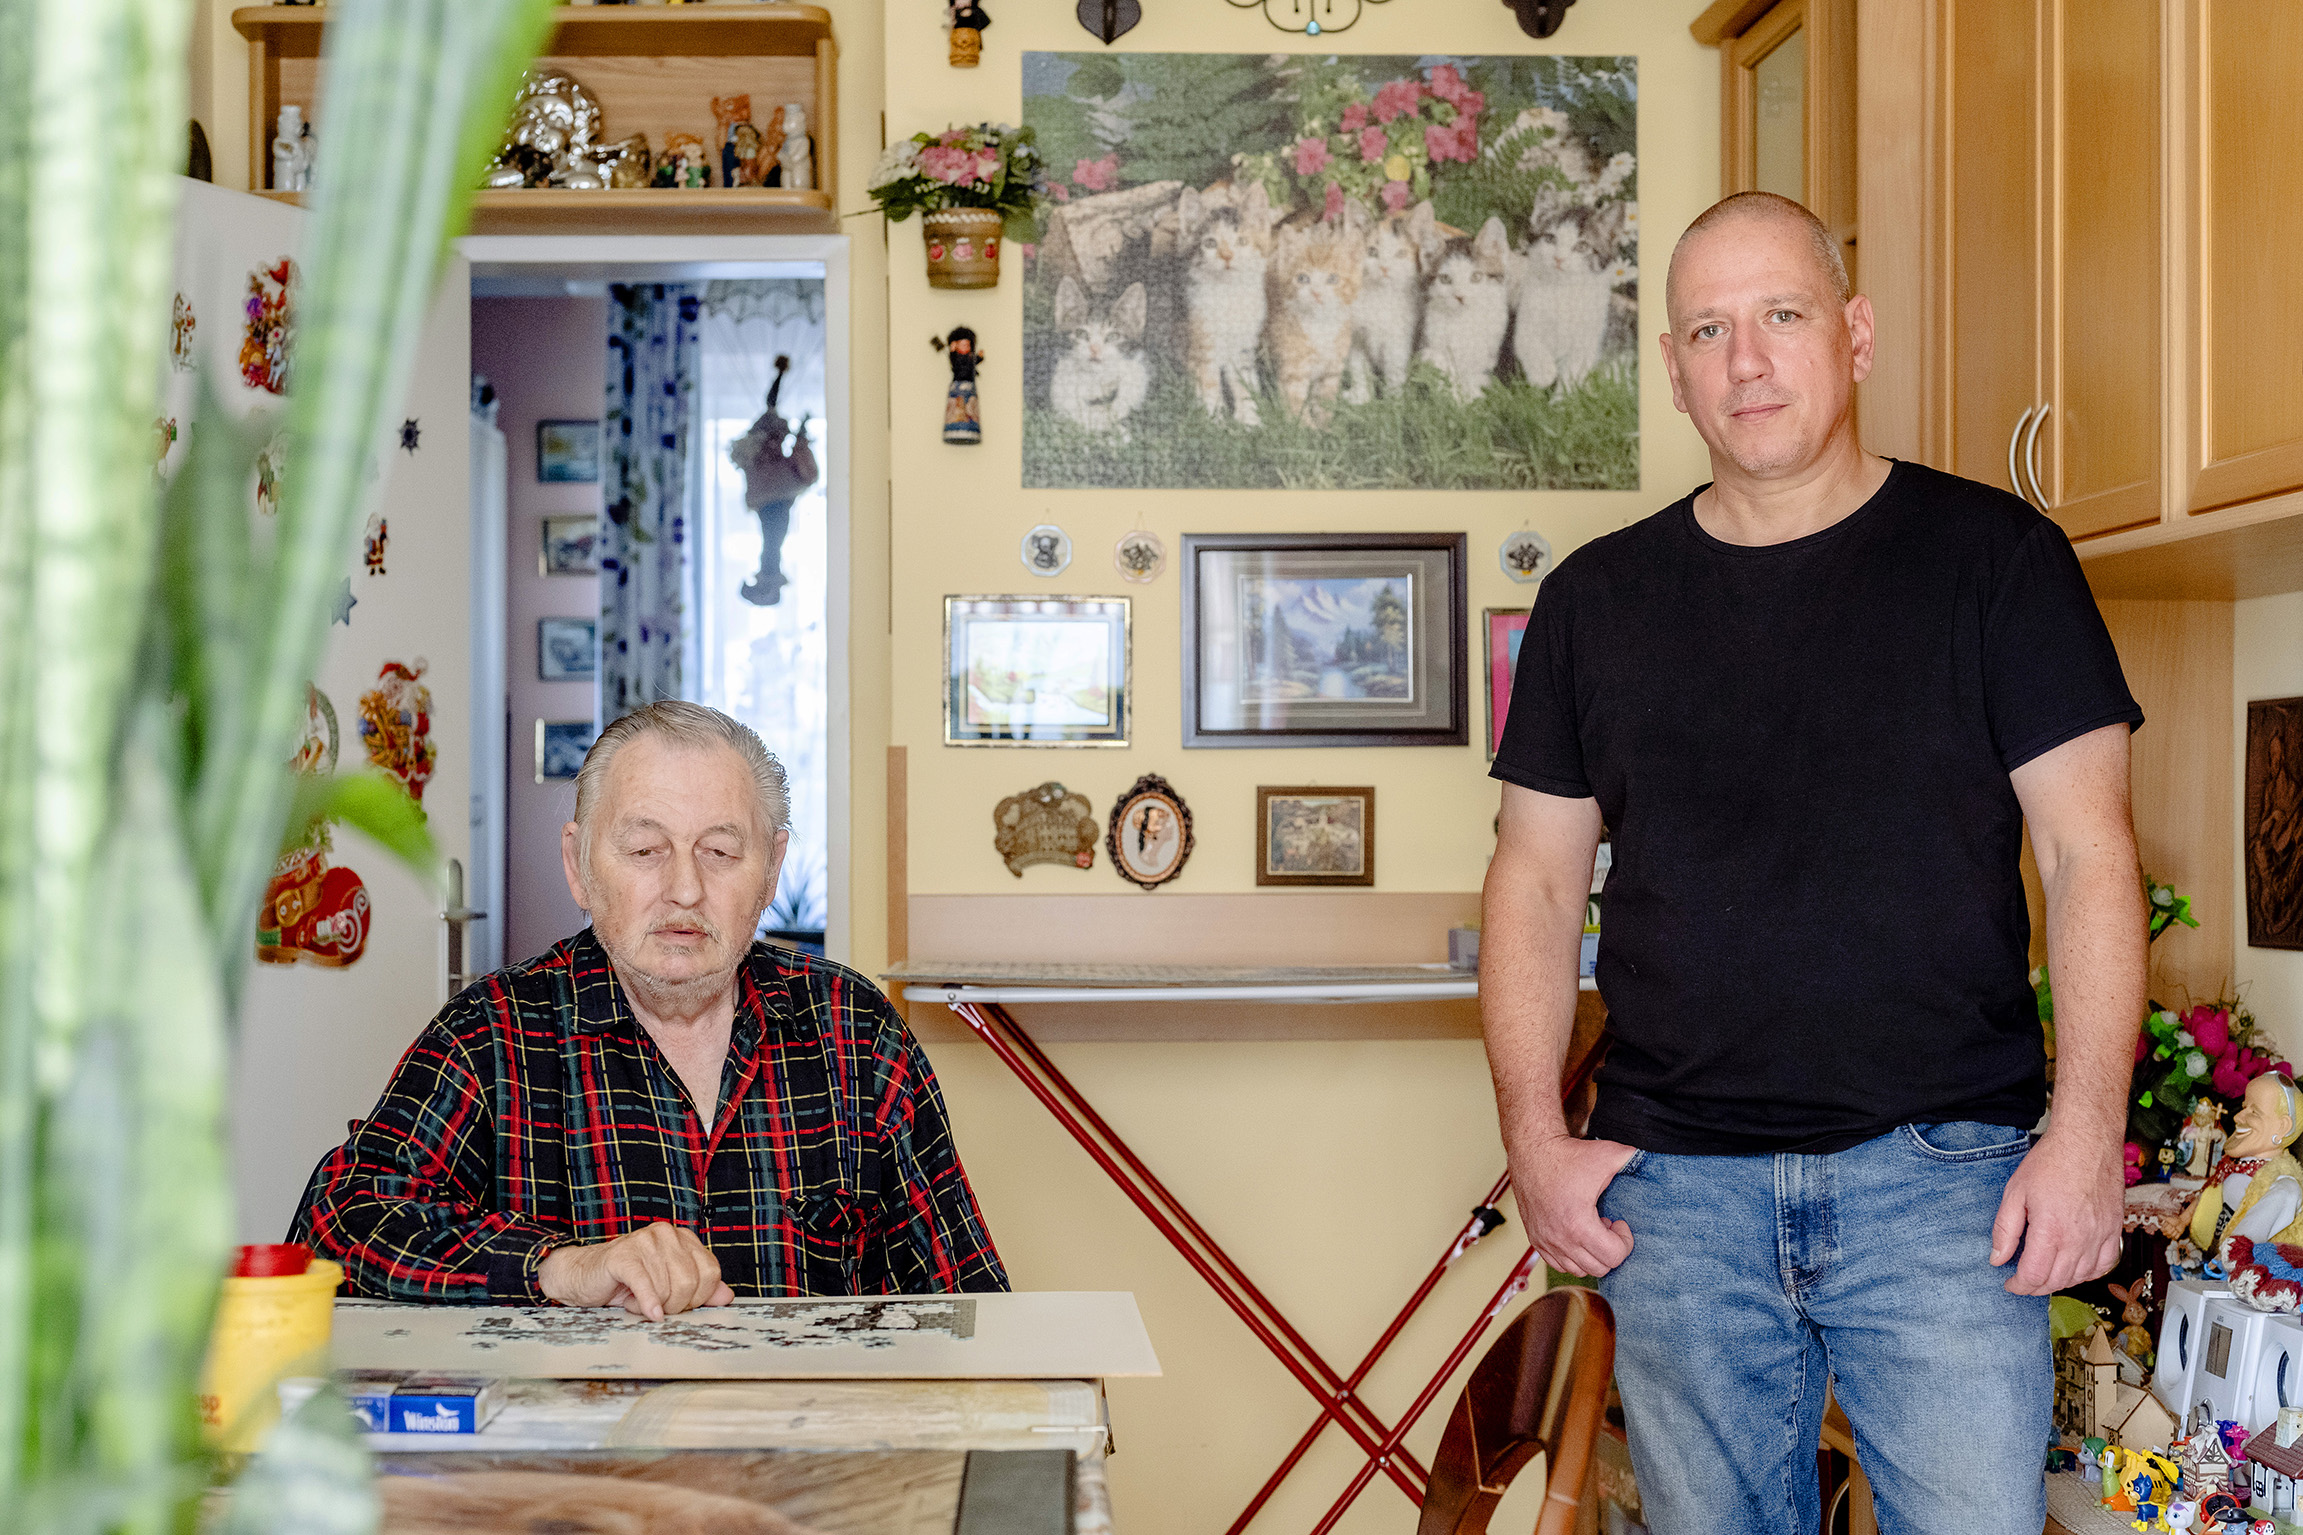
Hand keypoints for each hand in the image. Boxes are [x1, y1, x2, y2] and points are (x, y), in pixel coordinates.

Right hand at [536, 1222, 734, 1319]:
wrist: (584, 1277)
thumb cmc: (627, 1282)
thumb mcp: (669, 1286)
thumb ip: (700, 1289)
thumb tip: (727, 1296)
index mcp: (683, 1238)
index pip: (710, 1273)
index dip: (698, 1298)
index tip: (680, 1304)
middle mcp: (667, 1234)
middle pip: (691, 1282)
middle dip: (675, 1304)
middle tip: (657, 1306)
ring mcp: (645, 1241)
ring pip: (668, 1288)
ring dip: (652, 1305)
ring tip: (638, 1301)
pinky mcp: (623, 1255)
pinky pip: (646, 1284)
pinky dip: (647, 1303)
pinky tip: (645, 1312)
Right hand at [1506, 1133, 1639, 1277]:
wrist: (1533, 1151)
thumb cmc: (1568, 1155)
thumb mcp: (1607, 1154)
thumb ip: (1633, 1159)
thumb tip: (1650, 1159)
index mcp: (1579, 1224)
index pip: (1613, 1257)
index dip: (1625, 1241)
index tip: (1619, 1222)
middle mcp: (1560, 1238)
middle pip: (1598, 1268)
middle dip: (1609, 1249)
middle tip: (1607, 1227)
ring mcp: (1546, 1241)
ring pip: (1578, 1269)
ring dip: (1591, 1255)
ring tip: (1592, 1231)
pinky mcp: (1535, 1239)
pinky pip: (1559, 1264)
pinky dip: (1572, 1257)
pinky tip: (1576, 1234)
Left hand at [1992, 1129, 2123, 1293]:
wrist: (2087, 1141)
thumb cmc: (2051, 1162)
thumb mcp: (2015, 1192)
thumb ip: (2005, 1229)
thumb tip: (1997, 1258)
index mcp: (2051, 1230)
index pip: (2034, 1276)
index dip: (2019, 1285)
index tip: (2009, 1283)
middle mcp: (2079, 1239)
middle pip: (2057, 1281)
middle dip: (2036, 1287)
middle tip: (2022, 1280)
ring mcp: (2100, 1236)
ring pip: (2081, 1277)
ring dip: (2060, 1282)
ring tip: (2044, 1274)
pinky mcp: (2114, 1229)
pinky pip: (2105, 1264)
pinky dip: (2089, 1273)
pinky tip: (2075, 1268)